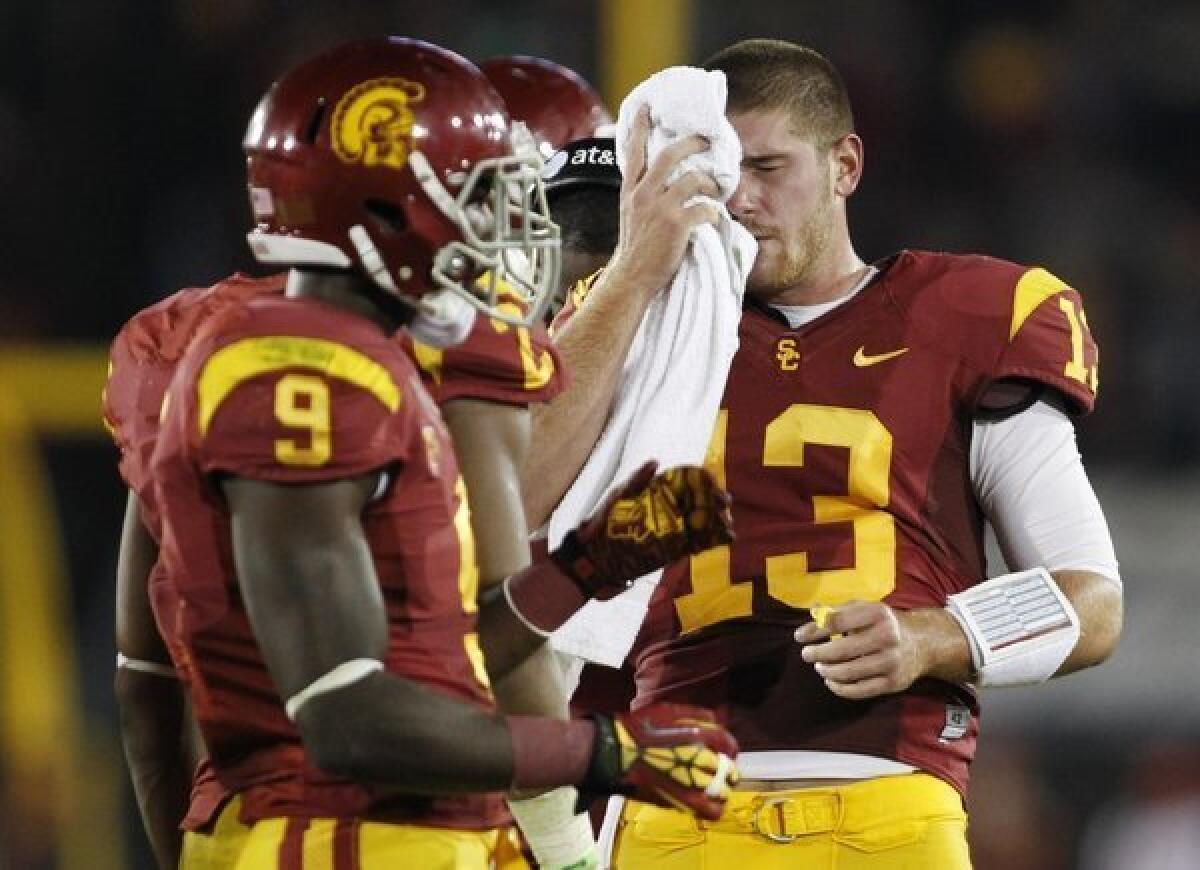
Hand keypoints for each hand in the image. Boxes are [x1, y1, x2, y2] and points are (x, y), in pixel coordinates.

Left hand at [552, 461, 733, 597]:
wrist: (592, 557)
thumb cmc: (602, 521)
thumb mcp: (618, 497)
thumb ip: (636, 481)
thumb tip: (655, 461)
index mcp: (655, 495)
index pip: (686, 486)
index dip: (704, 486)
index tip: (716, 487)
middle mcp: (664, 513)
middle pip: (696, 506)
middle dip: (714, 506)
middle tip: (725, 509)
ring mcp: (667, 533)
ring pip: (697, 526)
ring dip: (714, 525)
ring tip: (728, 526)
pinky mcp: (667, 552)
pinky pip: (690, 546)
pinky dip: (704, 544)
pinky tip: (716, 542)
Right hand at [580, 703, 737, 820]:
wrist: (615, 753)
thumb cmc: (637, 729)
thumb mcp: (667, 710)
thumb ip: (695, 715)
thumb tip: (715, 720)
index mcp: (699, 735)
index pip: (729, 744)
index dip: (729, 750)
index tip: (725, 752)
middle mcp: (701, 759)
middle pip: (728, 769)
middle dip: (725, 770)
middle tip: (718, 770)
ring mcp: (693, 782)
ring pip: (724, 792)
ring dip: (721, 789)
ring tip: (713, 787)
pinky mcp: (683, 802)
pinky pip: (711, 811)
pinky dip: (713, 808)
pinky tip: (707, 803)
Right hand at [608, 105, 721, 306]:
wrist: (633, 278)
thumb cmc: (635, 251)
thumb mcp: (630, 216)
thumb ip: (641, 196)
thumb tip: (656, 182)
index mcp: (631, 192)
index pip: (633, 152)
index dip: (640, 127)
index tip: (648, 108)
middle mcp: (644, 195)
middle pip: (669, 155)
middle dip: (690, 143)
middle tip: (705, 142)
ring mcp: (661, 208)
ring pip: (693, 179)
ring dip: (710, 183)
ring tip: (718, 190)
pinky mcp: (677, 224)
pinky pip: (705, 208)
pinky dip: (714, 212)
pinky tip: (714, 219)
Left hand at [795, 601, 926, 699]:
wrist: (924, 642)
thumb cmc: (885, 623)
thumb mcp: (864, 609)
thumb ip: (837, 611)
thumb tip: (811, 613)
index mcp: (877, 613)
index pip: (837, 622)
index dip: (814, 630)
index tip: (799, 637)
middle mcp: (887, 637)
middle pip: (841, 649)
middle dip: (818, 654)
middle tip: (807, 655)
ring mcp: (891, 662)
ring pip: (848, 672)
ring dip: (827, 671)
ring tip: (820, 667)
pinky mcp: (893, 683)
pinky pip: (860, 690)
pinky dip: (840, 688)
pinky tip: (831, 681)